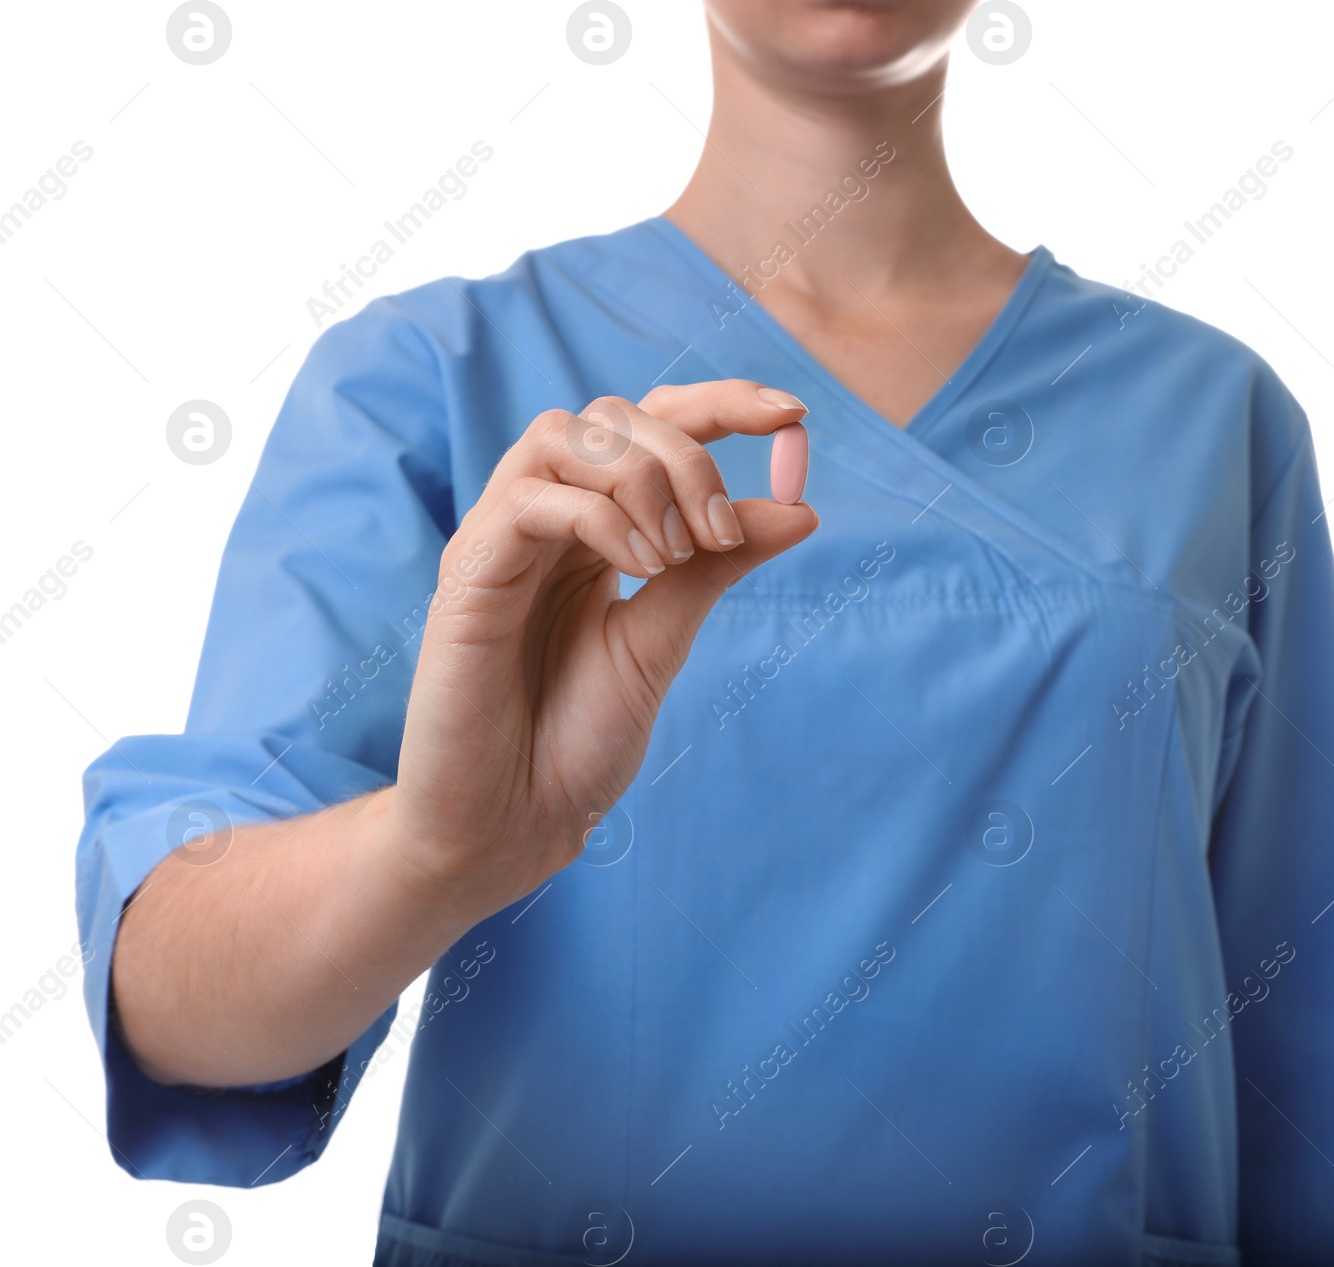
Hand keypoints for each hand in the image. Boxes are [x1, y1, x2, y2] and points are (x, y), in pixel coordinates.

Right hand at [373, 379, 816, 916]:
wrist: (514, 819)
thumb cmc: (577, 737)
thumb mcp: (666, 636)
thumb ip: (719, 566)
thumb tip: (802, 505)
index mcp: (594, 527)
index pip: (652, 427)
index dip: (722, 404)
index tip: (794, 416)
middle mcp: (545, 517)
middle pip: (613, 416)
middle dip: (689, 453)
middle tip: (721, 537)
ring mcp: (500, 536)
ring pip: (567, 434)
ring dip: (645, 478)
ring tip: (680, 555)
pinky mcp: (467, 570)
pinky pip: (533, 499)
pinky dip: (603, 517)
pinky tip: (641, 567)